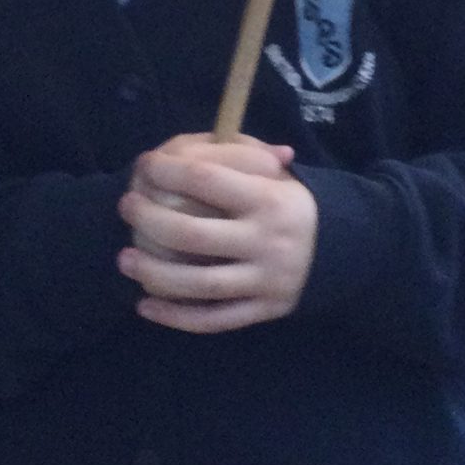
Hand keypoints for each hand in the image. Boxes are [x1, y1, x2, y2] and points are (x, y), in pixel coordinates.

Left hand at [118, 132, 318, 333]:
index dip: (167, 171)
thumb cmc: (290, 204)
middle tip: (126, 207)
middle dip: (149, 220)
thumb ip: (238, 155)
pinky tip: (146, 306)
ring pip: (200, 284)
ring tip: (125, 259)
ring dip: (154, 273)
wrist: (339, 250)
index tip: (144, 165)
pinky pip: (213, 320)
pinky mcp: (262, 311)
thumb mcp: (277, 173)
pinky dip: (176, 317)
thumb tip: (188, 145)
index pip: (207, 180)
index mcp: (269, 199)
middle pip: (193, 235)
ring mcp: (264, 280)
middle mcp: (267, 241)